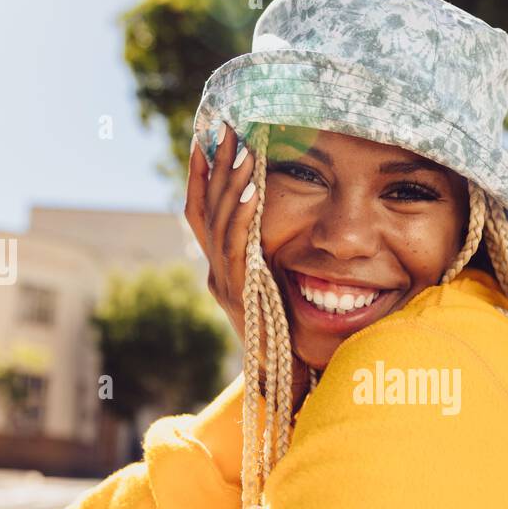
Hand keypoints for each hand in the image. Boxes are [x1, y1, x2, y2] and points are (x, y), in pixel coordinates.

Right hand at [185, 122, 308, 411]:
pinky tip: (256, 190)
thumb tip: (304, 214)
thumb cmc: (300, 331)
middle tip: (226, 125)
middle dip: (215, 165)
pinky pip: (238, 250)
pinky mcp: (241, 299)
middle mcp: (218, 273)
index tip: (211, 132)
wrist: (292, 382)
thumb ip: (285, 253)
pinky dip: (245, 217)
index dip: (203, 171)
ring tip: (244, 149)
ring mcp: (226, 286)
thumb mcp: (288, 282)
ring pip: (219, 224)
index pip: (203, 209)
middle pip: (205, 208)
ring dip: (232, 183)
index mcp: (225, 265)